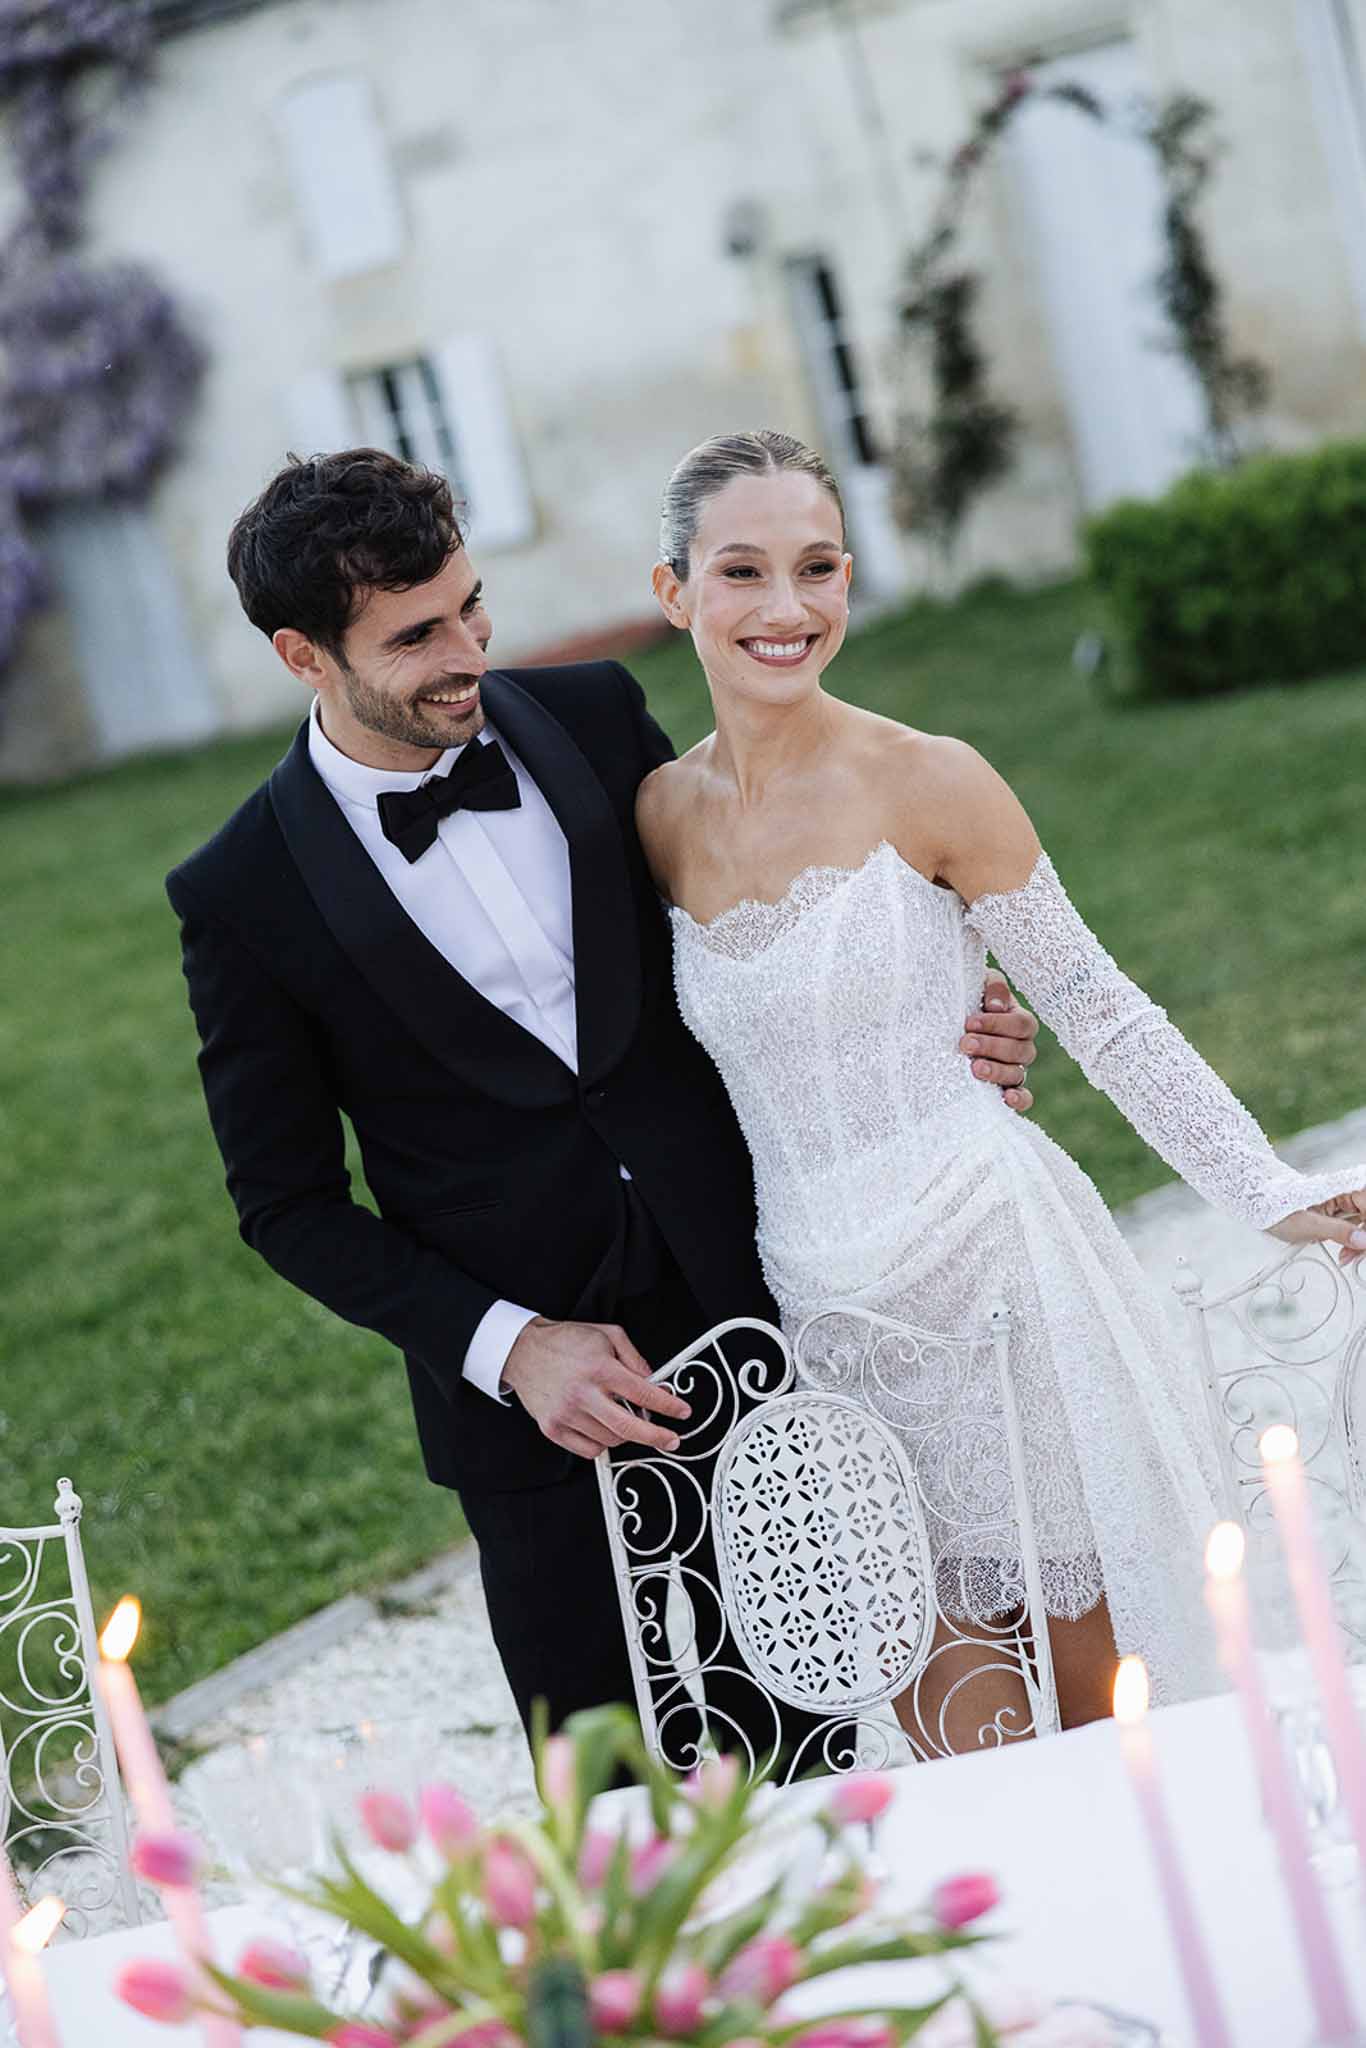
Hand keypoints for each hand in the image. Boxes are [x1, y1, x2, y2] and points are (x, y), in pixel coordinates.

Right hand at [500, 1317, 690, 1458]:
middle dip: (657, 1437)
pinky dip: (602, 1442)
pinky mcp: (553, 1428)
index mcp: (599, 1368)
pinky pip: (589, 1449)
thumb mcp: (608, 1335)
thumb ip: (635, 1358)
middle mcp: (583, 1393)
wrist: (523, 1351)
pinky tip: (602, 1426)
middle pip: (629, 1428)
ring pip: (611, 1440)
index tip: (682, 1412)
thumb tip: (655, 1383)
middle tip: (672, 1440)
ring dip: (625, 1434)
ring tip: (622, 1417)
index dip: (668, 1406)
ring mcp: (566, 1414)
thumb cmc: (566, 1342)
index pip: (643, 1394)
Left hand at [961, 972, 1037, 1113]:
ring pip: (1018, 1073)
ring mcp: (1015, 1069)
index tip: (969, 1022)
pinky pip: (1024, 1098)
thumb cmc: (965, 1001)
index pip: (1021, 1024)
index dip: (998, 1024)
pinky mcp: (1006, 1089)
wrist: (945, 1023)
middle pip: (1020, 1049)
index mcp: (1018, 1021)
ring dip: (997, 1071)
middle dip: (991, 1047)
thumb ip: (992, 986)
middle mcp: (1021, 1046)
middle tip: (965, 1044)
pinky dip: (1020, 1100)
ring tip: (975, 1068)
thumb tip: (997, 1006)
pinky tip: (1006, 1098)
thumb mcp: (978, 984)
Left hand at [1268, 1192, 1365, 1267]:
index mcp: (1340, 1188)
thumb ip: (1338, 1231)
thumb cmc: (1277, 1208)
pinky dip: (1351, 1242)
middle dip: (1363, 1238)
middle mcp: (1344, 1194)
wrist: (1260, 1208)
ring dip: (1358, 1243)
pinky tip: (1342, 1250)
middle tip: (1352, 1255)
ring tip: (1344, 1254)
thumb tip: (1362, 1239)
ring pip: (1363, 1225)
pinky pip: (1354, 1229)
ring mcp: (1342, 1206)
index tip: (1363, 1243)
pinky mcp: (1337, 1217)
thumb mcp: (1309, 1224)